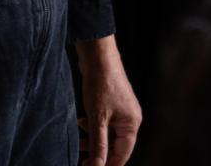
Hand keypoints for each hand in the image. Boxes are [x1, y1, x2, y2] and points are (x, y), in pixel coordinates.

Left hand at [75, 35, 140, 165]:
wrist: (98, 55)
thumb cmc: (100, 84)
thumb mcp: (97, 118)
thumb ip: (98, 144)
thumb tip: (97, 165)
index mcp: (132, 124)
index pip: (122, 154)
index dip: (108, 164)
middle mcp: (130, 118)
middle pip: (116, 145)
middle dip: (99, 152)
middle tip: (82, 159)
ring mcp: (122, 110)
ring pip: (108, 134)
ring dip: (94, 139)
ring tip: (79, 141)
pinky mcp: (112, 103)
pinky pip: (104, 122)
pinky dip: (93, 126)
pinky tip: (81, 122)